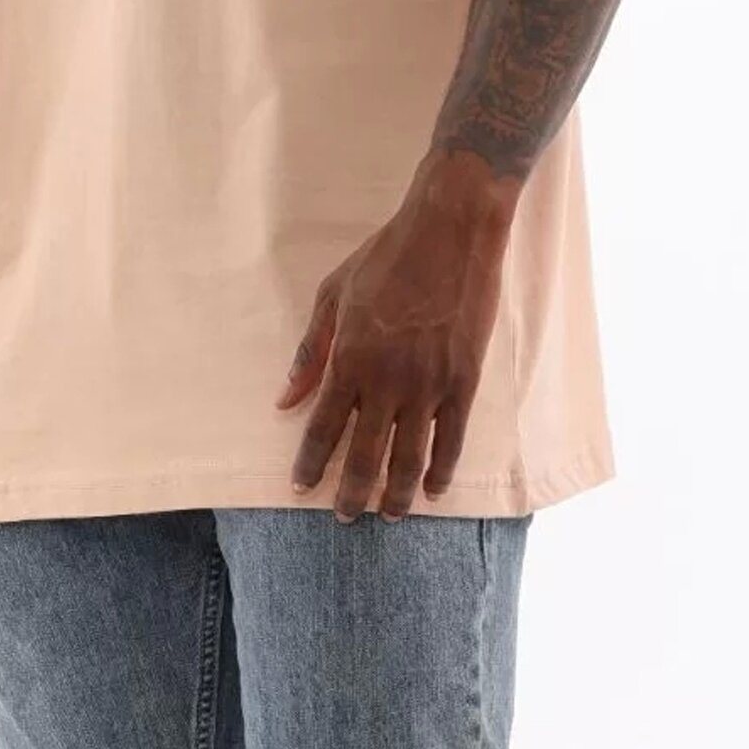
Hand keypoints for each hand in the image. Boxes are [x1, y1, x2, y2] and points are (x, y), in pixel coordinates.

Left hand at [275, 164, 512, 521]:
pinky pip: (451, 441)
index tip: (301, 487)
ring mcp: (429, 386)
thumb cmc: (386, 257)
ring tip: (387, 516)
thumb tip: (285, 400)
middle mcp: (388, 381)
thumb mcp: (334, 294)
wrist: (450, 231)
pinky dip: (441, 472)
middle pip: (365, 456)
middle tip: (344, 517)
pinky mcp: (463, 382)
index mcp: (350, 358)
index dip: (310, 463)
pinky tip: (433, 490)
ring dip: (396, 496)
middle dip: (351, 494)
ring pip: (409, 460)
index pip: (323, 428)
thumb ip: (310, 351)